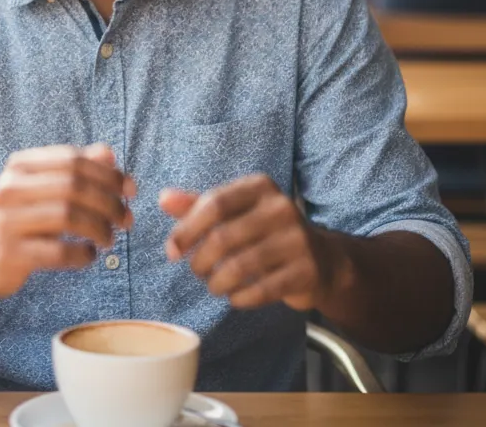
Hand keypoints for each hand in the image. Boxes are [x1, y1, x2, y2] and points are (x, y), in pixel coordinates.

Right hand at [0, 143, 135, 299]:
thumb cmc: (20, 219)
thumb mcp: (42, 188)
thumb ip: (76, 168)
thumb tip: (110, 154)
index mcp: (20, 165)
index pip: (73, 160)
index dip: (108, 173)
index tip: (131, 190)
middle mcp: (10, 188)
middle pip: (73, 186)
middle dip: (109, 202)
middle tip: (127, 219)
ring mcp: (7, 221)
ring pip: (68, 216)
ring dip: (100, 228)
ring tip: (110, 238)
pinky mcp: (10, 254)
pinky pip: (58, 252)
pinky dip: (83, 254)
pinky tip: (89, 255)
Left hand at [159, 175, 343, 310]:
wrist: (322, 259)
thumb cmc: (265, 231)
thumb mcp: (235, 211)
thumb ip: (198, 205)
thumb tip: (163, 199)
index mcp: (260, 186)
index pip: (214, 203)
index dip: (187, 229)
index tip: (172, 250)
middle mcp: (281, 207)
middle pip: (224, 236)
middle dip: (200, 259)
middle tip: (195, 270)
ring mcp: (297, 240)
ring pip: (240, 266)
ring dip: (217, 282)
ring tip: (213, 284)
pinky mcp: (305, 271)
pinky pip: (262, 290)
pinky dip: (240, 298)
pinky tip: (234, 297)